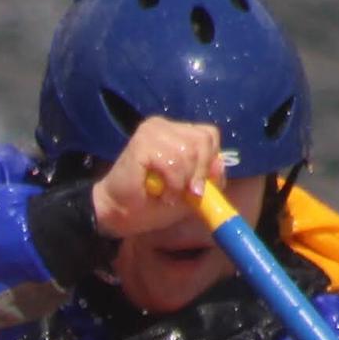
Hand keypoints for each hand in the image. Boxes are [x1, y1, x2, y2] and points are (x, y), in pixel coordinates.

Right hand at [89, 118, 229, 239]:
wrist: (118, 213)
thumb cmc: (152, 203)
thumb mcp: (190, 192)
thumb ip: (208, 178)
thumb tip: (220, 164)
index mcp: (176, 132)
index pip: (209, 135)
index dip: (209, 162)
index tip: (198, 186)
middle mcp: (164, 126)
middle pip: (203, 140)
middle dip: (199, 172)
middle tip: (185, 192)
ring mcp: (152, 131)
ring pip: (189, 152)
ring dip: (182, 182)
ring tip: (168, 193)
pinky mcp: (141, 143)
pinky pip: (172, 162)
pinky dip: (172, 183)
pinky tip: (161, 192)